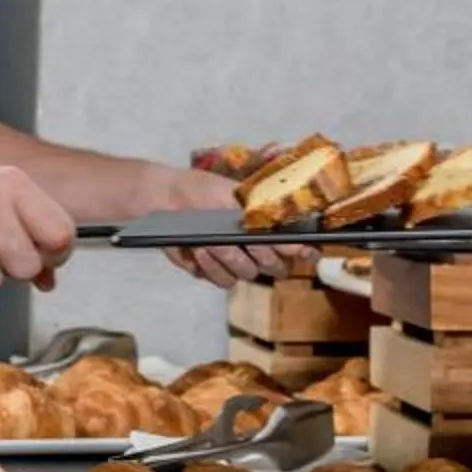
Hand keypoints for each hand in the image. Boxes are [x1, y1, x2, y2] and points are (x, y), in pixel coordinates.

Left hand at [146, 167, 304, 288]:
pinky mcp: (213, 272)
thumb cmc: (204, 191)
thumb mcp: (237, 196)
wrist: (166, 199)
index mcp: (267, 226)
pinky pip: (222, 280)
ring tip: (210, 242)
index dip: (304, 252)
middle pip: (276, 268)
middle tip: (247, 243)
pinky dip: (211, 266)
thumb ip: (265, 215)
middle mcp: (256, 248)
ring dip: (229, 258)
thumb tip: (290, 229)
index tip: (300, 250)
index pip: (298, 246)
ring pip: (247, 274)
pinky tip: (199, 250)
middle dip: (262, 256)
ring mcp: (235, 262)